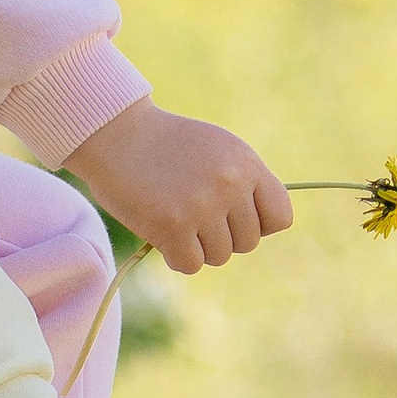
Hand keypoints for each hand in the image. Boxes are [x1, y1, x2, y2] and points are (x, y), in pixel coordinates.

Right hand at [64, 96, 293, 274]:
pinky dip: (176, 256)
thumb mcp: (217, 149)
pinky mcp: (172, 226)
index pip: (280, 217)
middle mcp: (231, 184)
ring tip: (175, 217)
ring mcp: (202, 206)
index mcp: (246, 164)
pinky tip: (161, 232)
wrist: (116, 133)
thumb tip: (261, 228)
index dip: (259, 224)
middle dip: (222, 236)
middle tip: (193, 213)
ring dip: (197, 246)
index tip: (234, 216)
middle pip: (247, 243)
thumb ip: (244, 182)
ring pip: (219, 256)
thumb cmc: (166, 145)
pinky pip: (190, 264)